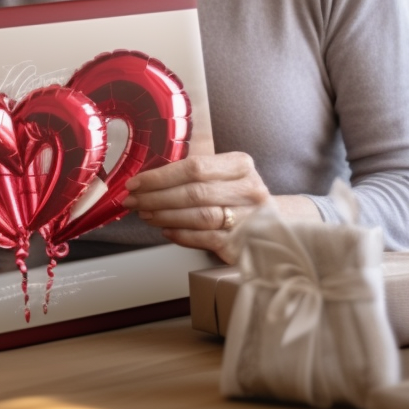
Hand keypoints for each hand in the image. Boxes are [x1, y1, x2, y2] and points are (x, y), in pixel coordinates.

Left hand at [122, 152, 268, 262]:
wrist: (275, 222)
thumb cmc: (238, 193)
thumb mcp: (225, 172)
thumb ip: (195, 169)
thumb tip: (149, 176)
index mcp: (240, 164)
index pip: (195, 167)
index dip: (161, 176)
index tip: (136, 182)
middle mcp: (248, 190)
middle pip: (194, 193)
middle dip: (156, 197)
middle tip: (133, 200)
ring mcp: (248, 218)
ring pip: (198, 217)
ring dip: (165, 216)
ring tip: (145, 214)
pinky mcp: (243, 244)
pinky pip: (205, 239)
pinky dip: (181, 235)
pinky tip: (166, 230)